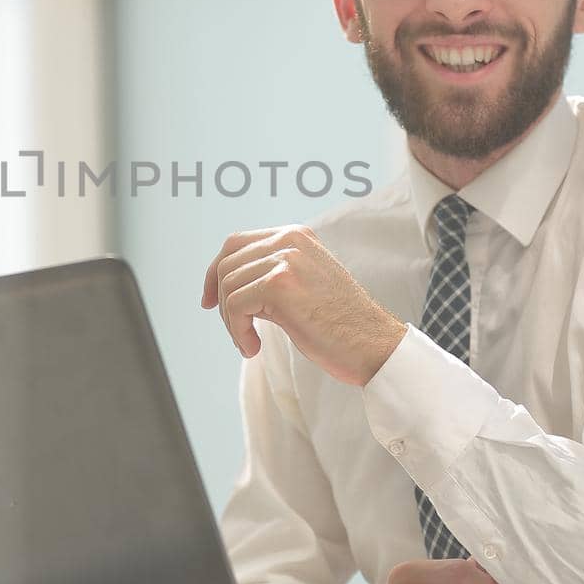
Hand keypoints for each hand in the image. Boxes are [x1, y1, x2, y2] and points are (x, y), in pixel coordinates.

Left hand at [201, 225, 406, 384]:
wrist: (373, 344)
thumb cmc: (339, 325)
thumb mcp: (302, 285)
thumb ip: (270, 275)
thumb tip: (225, 285)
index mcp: (295, 236)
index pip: (235, 243)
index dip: (214, 273)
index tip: (209, 302)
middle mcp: (289, 240)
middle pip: (226, 263)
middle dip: (221, 302)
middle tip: (237, 331)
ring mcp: (286, 259)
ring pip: (227, 286)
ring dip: (230, 322)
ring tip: (248, 342)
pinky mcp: (281, 284)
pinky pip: (235, 305)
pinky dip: (237, 331)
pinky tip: (253, 348)